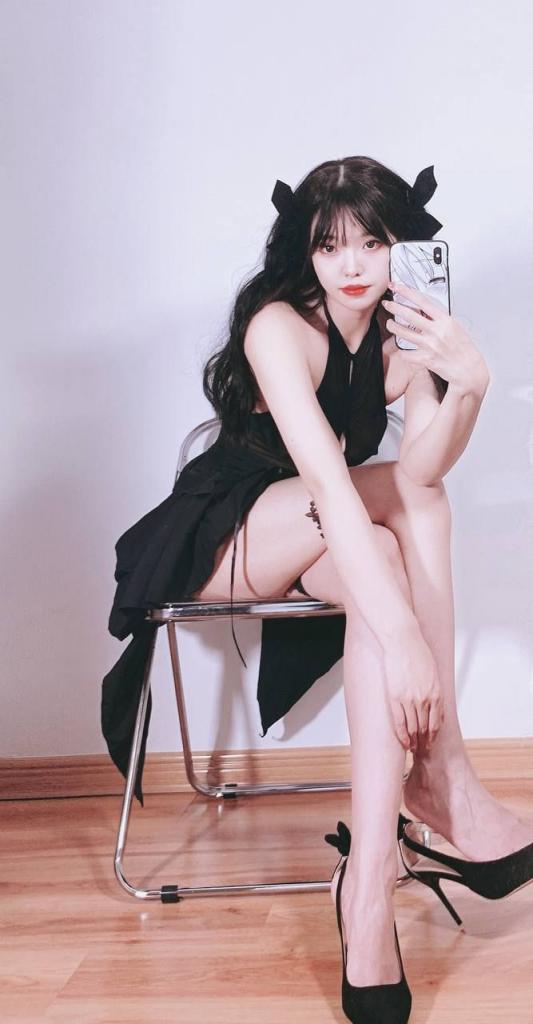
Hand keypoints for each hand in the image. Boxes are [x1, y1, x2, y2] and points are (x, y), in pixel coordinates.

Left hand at [382, 280, 489, 393]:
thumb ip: (440, 319)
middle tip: (387, 304)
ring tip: (390, 323)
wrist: (469, 370)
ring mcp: (430, 345)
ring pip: (403, 332)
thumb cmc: (464, 349)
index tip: (398, 287)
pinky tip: (402, 349)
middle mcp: (436, 331)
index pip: (423, 301)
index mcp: (445, 321)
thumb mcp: (456, 328)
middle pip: (409, 315)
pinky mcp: (425, 359)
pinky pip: (406, 353)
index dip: (407, 292)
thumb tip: (425, 311)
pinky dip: (402, 351)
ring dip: (393, 326)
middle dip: (394, 307)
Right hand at [382, 627, 443, 751]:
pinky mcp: (395, 697)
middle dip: (424, 741)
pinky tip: (403, 742)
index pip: (437, 722)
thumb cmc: (416, 652)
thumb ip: (434, 688)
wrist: (402, 640)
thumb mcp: (433, 672)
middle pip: (426, 728)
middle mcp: (425, 699)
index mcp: (437, 693)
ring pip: (413, 728)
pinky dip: (402, 735)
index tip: (430, 742)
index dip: (433, 734)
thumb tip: (433, 702)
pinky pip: (399, 722)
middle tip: (422, 750)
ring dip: (414, 741)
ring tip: (412, 749)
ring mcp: (410, 699)